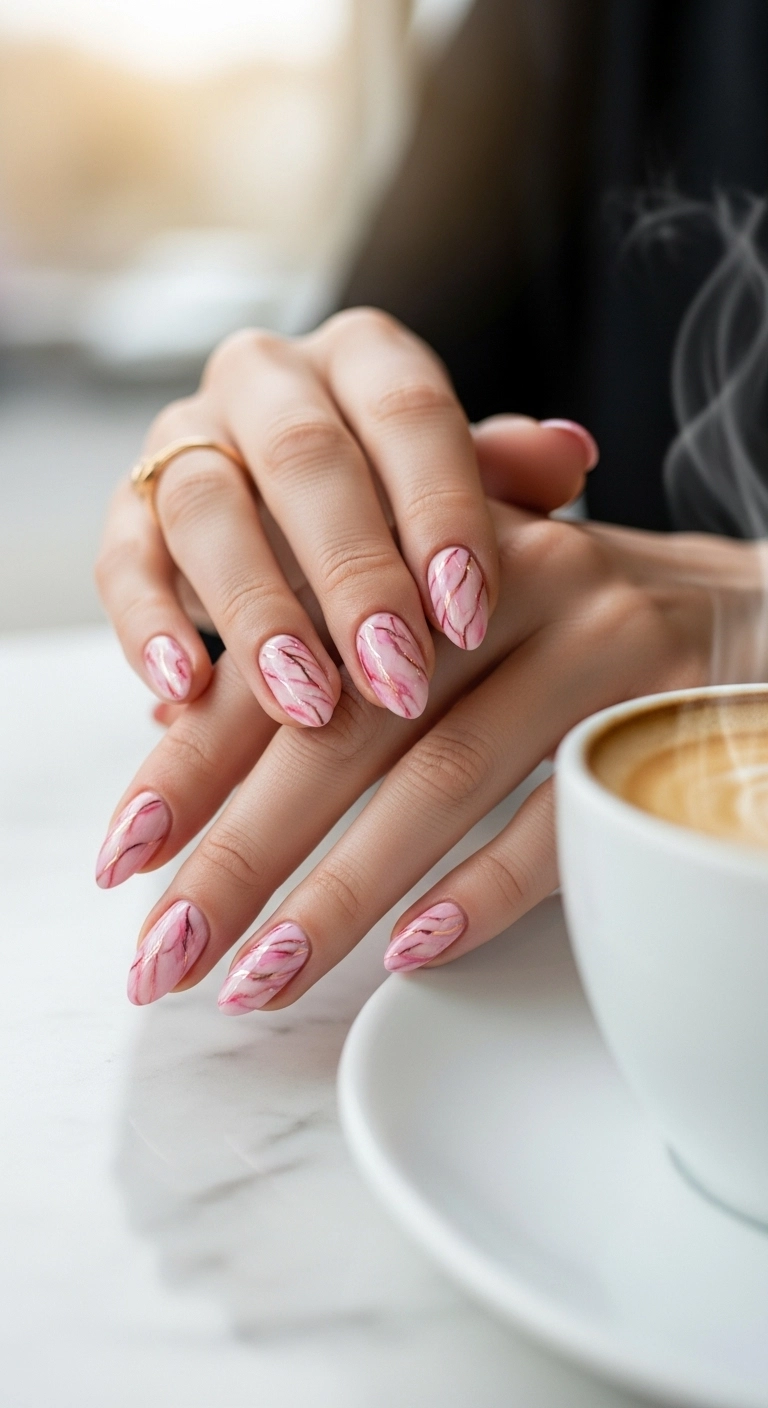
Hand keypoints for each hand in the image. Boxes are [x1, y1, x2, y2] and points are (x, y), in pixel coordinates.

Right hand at [95, 308, 596, 723]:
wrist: (299, 523)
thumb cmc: (400, 511)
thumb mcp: (463, 494)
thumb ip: (507, 478)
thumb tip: (570, 455)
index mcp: (364, 357)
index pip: (408, 411)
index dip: (439, 510)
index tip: (469, 615)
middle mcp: (267, 378)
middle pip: (304, 457)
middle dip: (353, 574)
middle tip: (396, 678)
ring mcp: (187, 436)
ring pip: (206, 507)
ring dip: (255, 612)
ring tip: (304, 702)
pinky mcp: (128, 507)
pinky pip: (122, 558)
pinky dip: (148, 626)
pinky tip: (183, 694)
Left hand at [96, 505, 766, 1008]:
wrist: (757, 606)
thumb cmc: (577, 623)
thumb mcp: (458, 611)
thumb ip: (342, 655)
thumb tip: (187, 733)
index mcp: (430, 549)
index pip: (291, 659)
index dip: (197, 757)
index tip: (126, 851)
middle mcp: (507, 581)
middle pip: (346, 726)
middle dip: (242, 846)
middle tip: (167, 948)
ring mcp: (595, 642)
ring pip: (442, 776)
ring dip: (342, 890)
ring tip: (260, 976)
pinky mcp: (664, 711)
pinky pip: (565, 813)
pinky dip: (486, 886)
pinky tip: (415, 951)